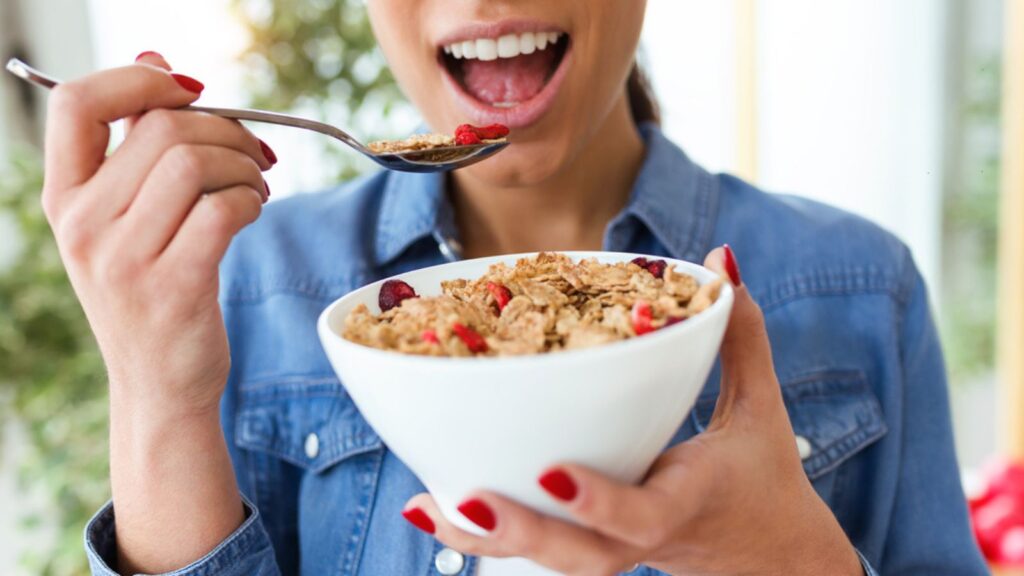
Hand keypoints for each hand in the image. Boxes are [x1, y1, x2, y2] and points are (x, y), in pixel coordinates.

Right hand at [42, 52, 274, 571]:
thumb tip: (155, 59)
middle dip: (225, 129)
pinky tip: (254, 209)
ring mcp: (125, 259)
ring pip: (194, 162)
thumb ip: (134, 144)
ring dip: (243, 163)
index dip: (138, 79)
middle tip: (252, 153)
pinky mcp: (174, 286)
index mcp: (64, 199)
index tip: (189, 88)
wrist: (160, 386)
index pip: (78, 104)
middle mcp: (83, 226)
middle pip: (161, 129)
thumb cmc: (150, 292)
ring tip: (255, 185)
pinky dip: (252, 198)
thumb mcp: (123, 220)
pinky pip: (223, 208)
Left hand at [401, 246, 862, 575]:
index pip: (643, 512)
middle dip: (523, 532)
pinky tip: (433, 510)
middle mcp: (643, 536)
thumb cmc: (762, 476)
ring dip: (486, 540)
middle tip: (468, 499)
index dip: (599, 498)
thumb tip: (720, 261)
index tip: (552, 471)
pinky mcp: (593, 548)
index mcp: (686, 499)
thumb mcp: (761, 406)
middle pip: (581, 554)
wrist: (770, 558)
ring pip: (549, 563)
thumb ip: (741, 335)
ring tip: (424, 508)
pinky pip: (539, 552)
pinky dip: (485, 537)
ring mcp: (615, 551)